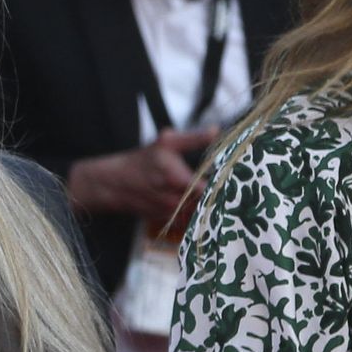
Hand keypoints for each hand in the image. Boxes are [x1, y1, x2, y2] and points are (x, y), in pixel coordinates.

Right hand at [68, 126, 222, 229]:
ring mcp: (172, 213)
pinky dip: (197, 214)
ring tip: (222, 197)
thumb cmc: (142, 161)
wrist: (114, 185)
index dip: (225, 185)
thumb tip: (216, 130)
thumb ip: (193, 138)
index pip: (212, 189)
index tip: (236, 179)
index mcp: (179, 179)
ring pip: (200, 213)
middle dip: (221, 197)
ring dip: (210, 207)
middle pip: (209, 203)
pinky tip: (203, 205)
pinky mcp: (168, 220)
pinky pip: (189, 220)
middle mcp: (177, 200)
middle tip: (234, 189)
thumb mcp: (166, 142)